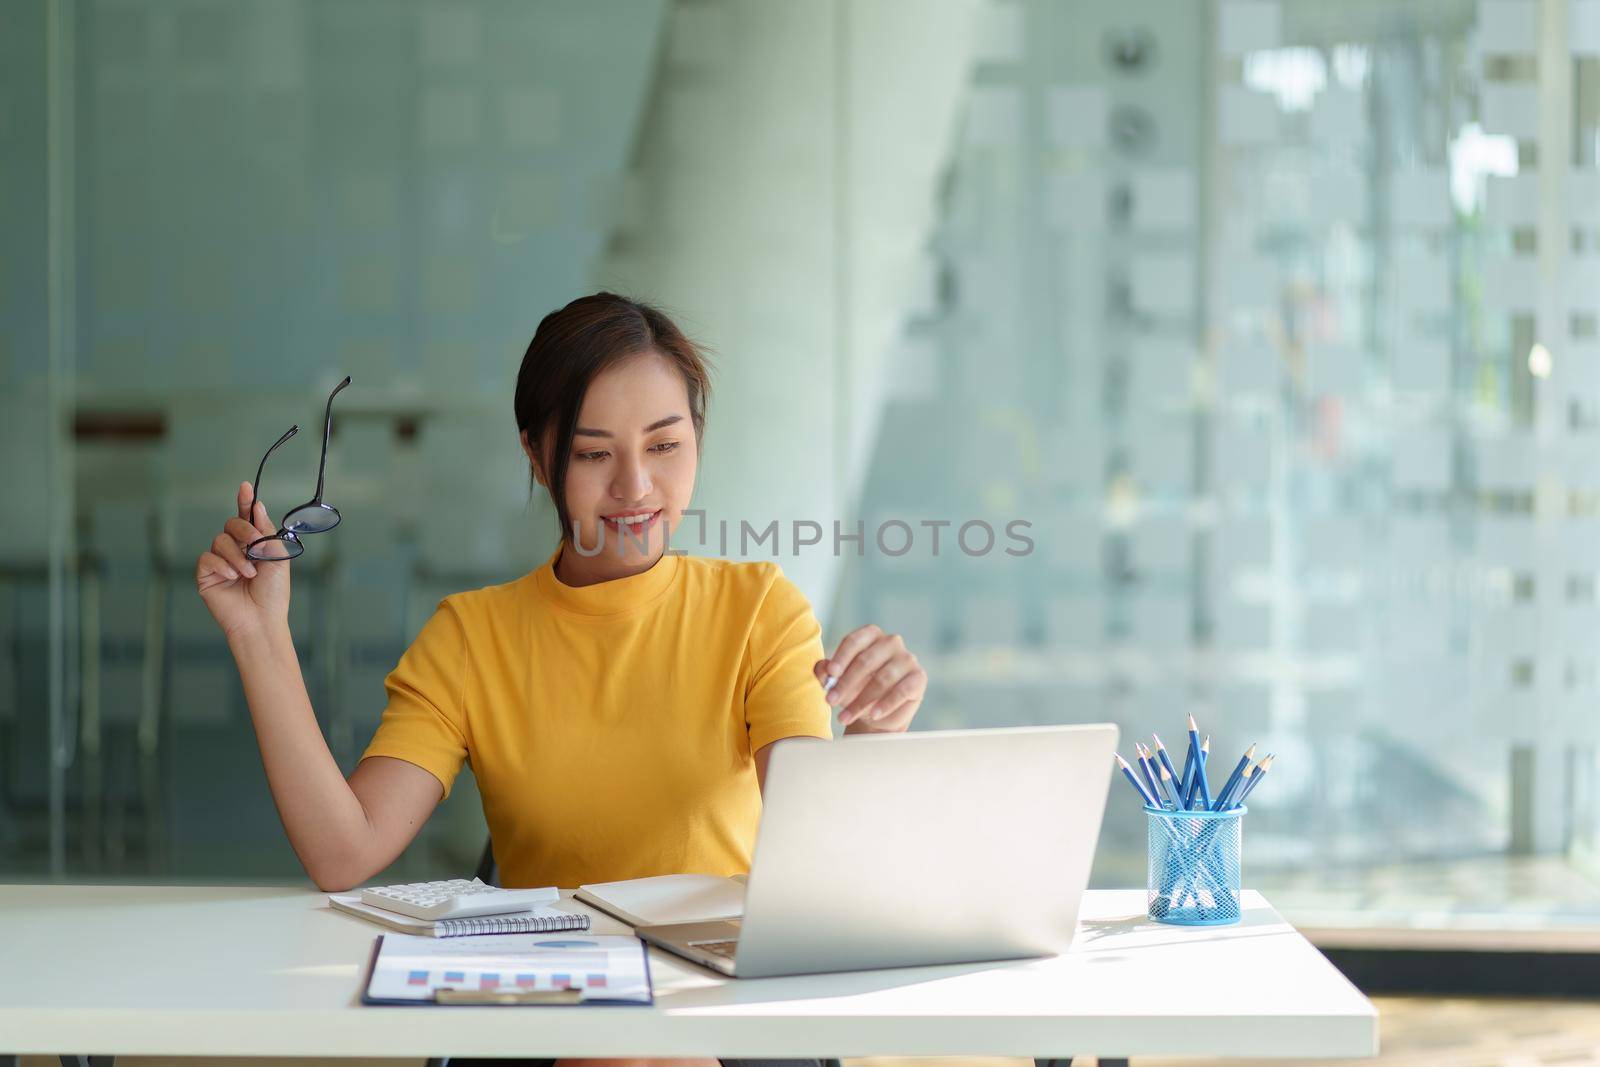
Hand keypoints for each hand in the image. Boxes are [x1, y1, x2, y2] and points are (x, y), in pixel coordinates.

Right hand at [195, 481, 291, 640]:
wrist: (261, 619)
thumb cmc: (273, 593)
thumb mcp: (278, 558)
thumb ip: (267, 532)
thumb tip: (257, 506)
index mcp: (255, 544)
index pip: (247, 517)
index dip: (244, 501)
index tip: (245, 486)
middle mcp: (236, 550)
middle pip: (231, 524)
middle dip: (245, 531)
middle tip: (256, 547)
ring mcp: (219, 562)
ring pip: (220, 540)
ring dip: (237, 556)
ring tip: (249, 574)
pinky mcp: (206, 575)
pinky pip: (207, 558)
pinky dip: (222, 565)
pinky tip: (233, 577)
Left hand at [814, 623, 926, 732]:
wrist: (877, 713)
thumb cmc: (855, 690)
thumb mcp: (838, 681)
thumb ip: (826, 673)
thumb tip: (821, 668)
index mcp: (870, 635)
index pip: (854, 641)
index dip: (841, 657)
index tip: (830, 674)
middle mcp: (891, 642)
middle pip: (866, 660)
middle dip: (846, 683)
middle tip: (830, 701)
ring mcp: (907, 659)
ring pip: (882, 678)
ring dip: (861, 700)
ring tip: (845, 716)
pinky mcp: (918, 678)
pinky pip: (901, 691)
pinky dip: (885, 704)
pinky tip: (872, 715)